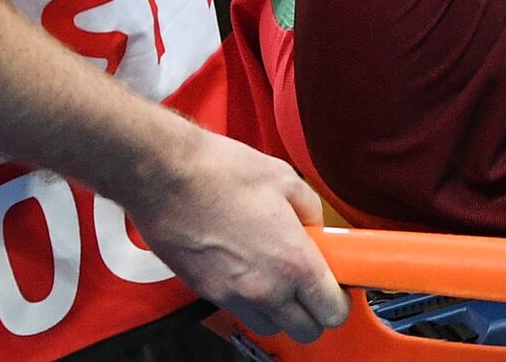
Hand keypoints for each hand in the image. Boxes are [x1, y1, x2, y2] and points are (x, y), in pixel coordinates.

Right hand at [121, 130, 349, 342]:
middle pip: (305, 331)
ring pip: (270, 326)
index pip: (331, 312)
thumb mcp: (287, 181)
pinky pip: (238, 311)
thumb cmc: (223, 173)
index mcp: (293, 263)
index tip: (339, 287)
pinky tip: (249, 269)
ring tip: (280, 277)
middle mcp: (264, 289)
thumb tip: (316, 229)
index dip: (341, 301)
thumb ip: (311, 212)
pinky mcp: (204, 293)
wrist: (165, 176)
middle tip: (314, 285)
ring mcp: (231, 296)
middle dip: (315, 313)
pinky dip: (251, 301)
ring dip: (281, 311)